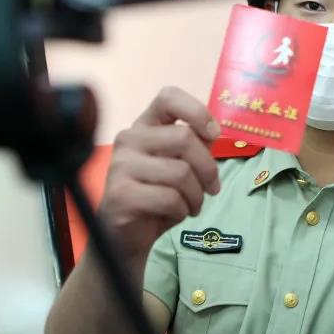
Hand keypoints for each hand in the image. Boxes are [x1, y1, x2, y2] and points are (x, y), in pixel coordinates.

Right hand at [100, 86, 221, 258]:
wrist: (128, 236)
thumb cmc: (157, 197)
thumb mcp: (180, 166)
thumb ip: (195, 146)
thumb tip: (212, 134)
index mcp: (144, 126)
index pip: (168, 97)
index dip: (197, 111)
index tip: (213, 134)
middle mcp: (129, 139)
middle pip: (185, 139)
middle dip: (208, 169)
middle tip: (212, 188)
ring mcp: (120, 165)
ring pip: (181, 172)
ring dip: (197, 195)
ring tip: (192, 205)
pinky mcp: (120, 194)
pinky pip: (169, 198)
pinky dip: (182, 210)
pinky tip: (176, 214)